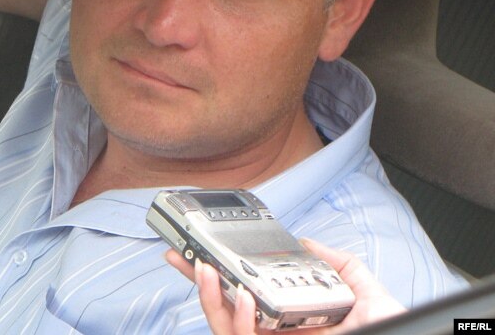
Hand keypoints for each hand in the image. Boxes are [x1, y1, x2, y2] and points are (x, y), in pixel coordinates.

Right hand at [166, 237, 404, 334]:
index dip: (220, 274)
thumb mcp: (365, 292)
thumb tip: (307, 243)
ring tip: (206, 268)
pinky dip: (238, 320)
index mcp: (289, 319)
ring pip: (222, 326)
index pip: (245, 295)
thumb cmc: (389, 332)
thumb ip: (337, 264)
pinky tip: (245, 298)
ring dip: (209, 296)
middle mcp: (275, 334)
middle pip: (222, 307)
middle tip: (178, 255)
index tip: (203, 249)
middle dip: (195, 280)